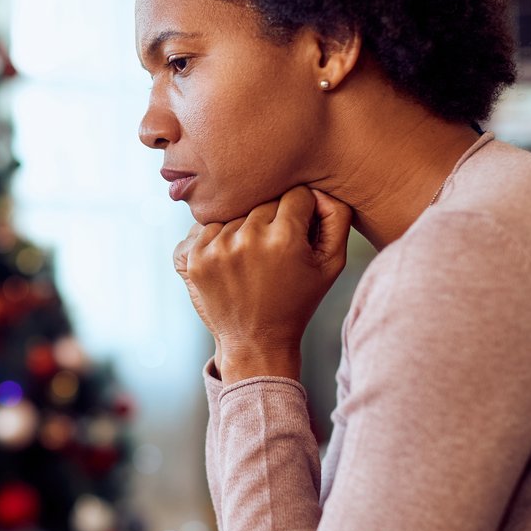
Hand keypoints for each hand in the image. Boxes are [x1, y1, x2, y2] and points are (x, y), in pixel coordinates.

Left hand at [174, 186, 352, 382]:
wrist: (256, 342)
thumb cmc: (298, 301)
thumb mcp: (332, 264)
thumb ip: (337, 217)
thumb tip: (320, 188)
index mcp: (284, 238)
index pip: (297, 194)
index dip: (303, 213)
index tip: (299, 233)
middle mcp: (247, 238)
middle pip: (264, 201)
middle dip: (274, 220)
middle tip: (276, 252)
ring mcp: (216, 247)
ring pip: (236, 212)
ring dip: (245, 228)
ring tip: (253, 260)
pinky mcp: (193, 256)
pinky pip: (208, 226)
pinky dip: (219, 238)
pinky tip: (232, 262)